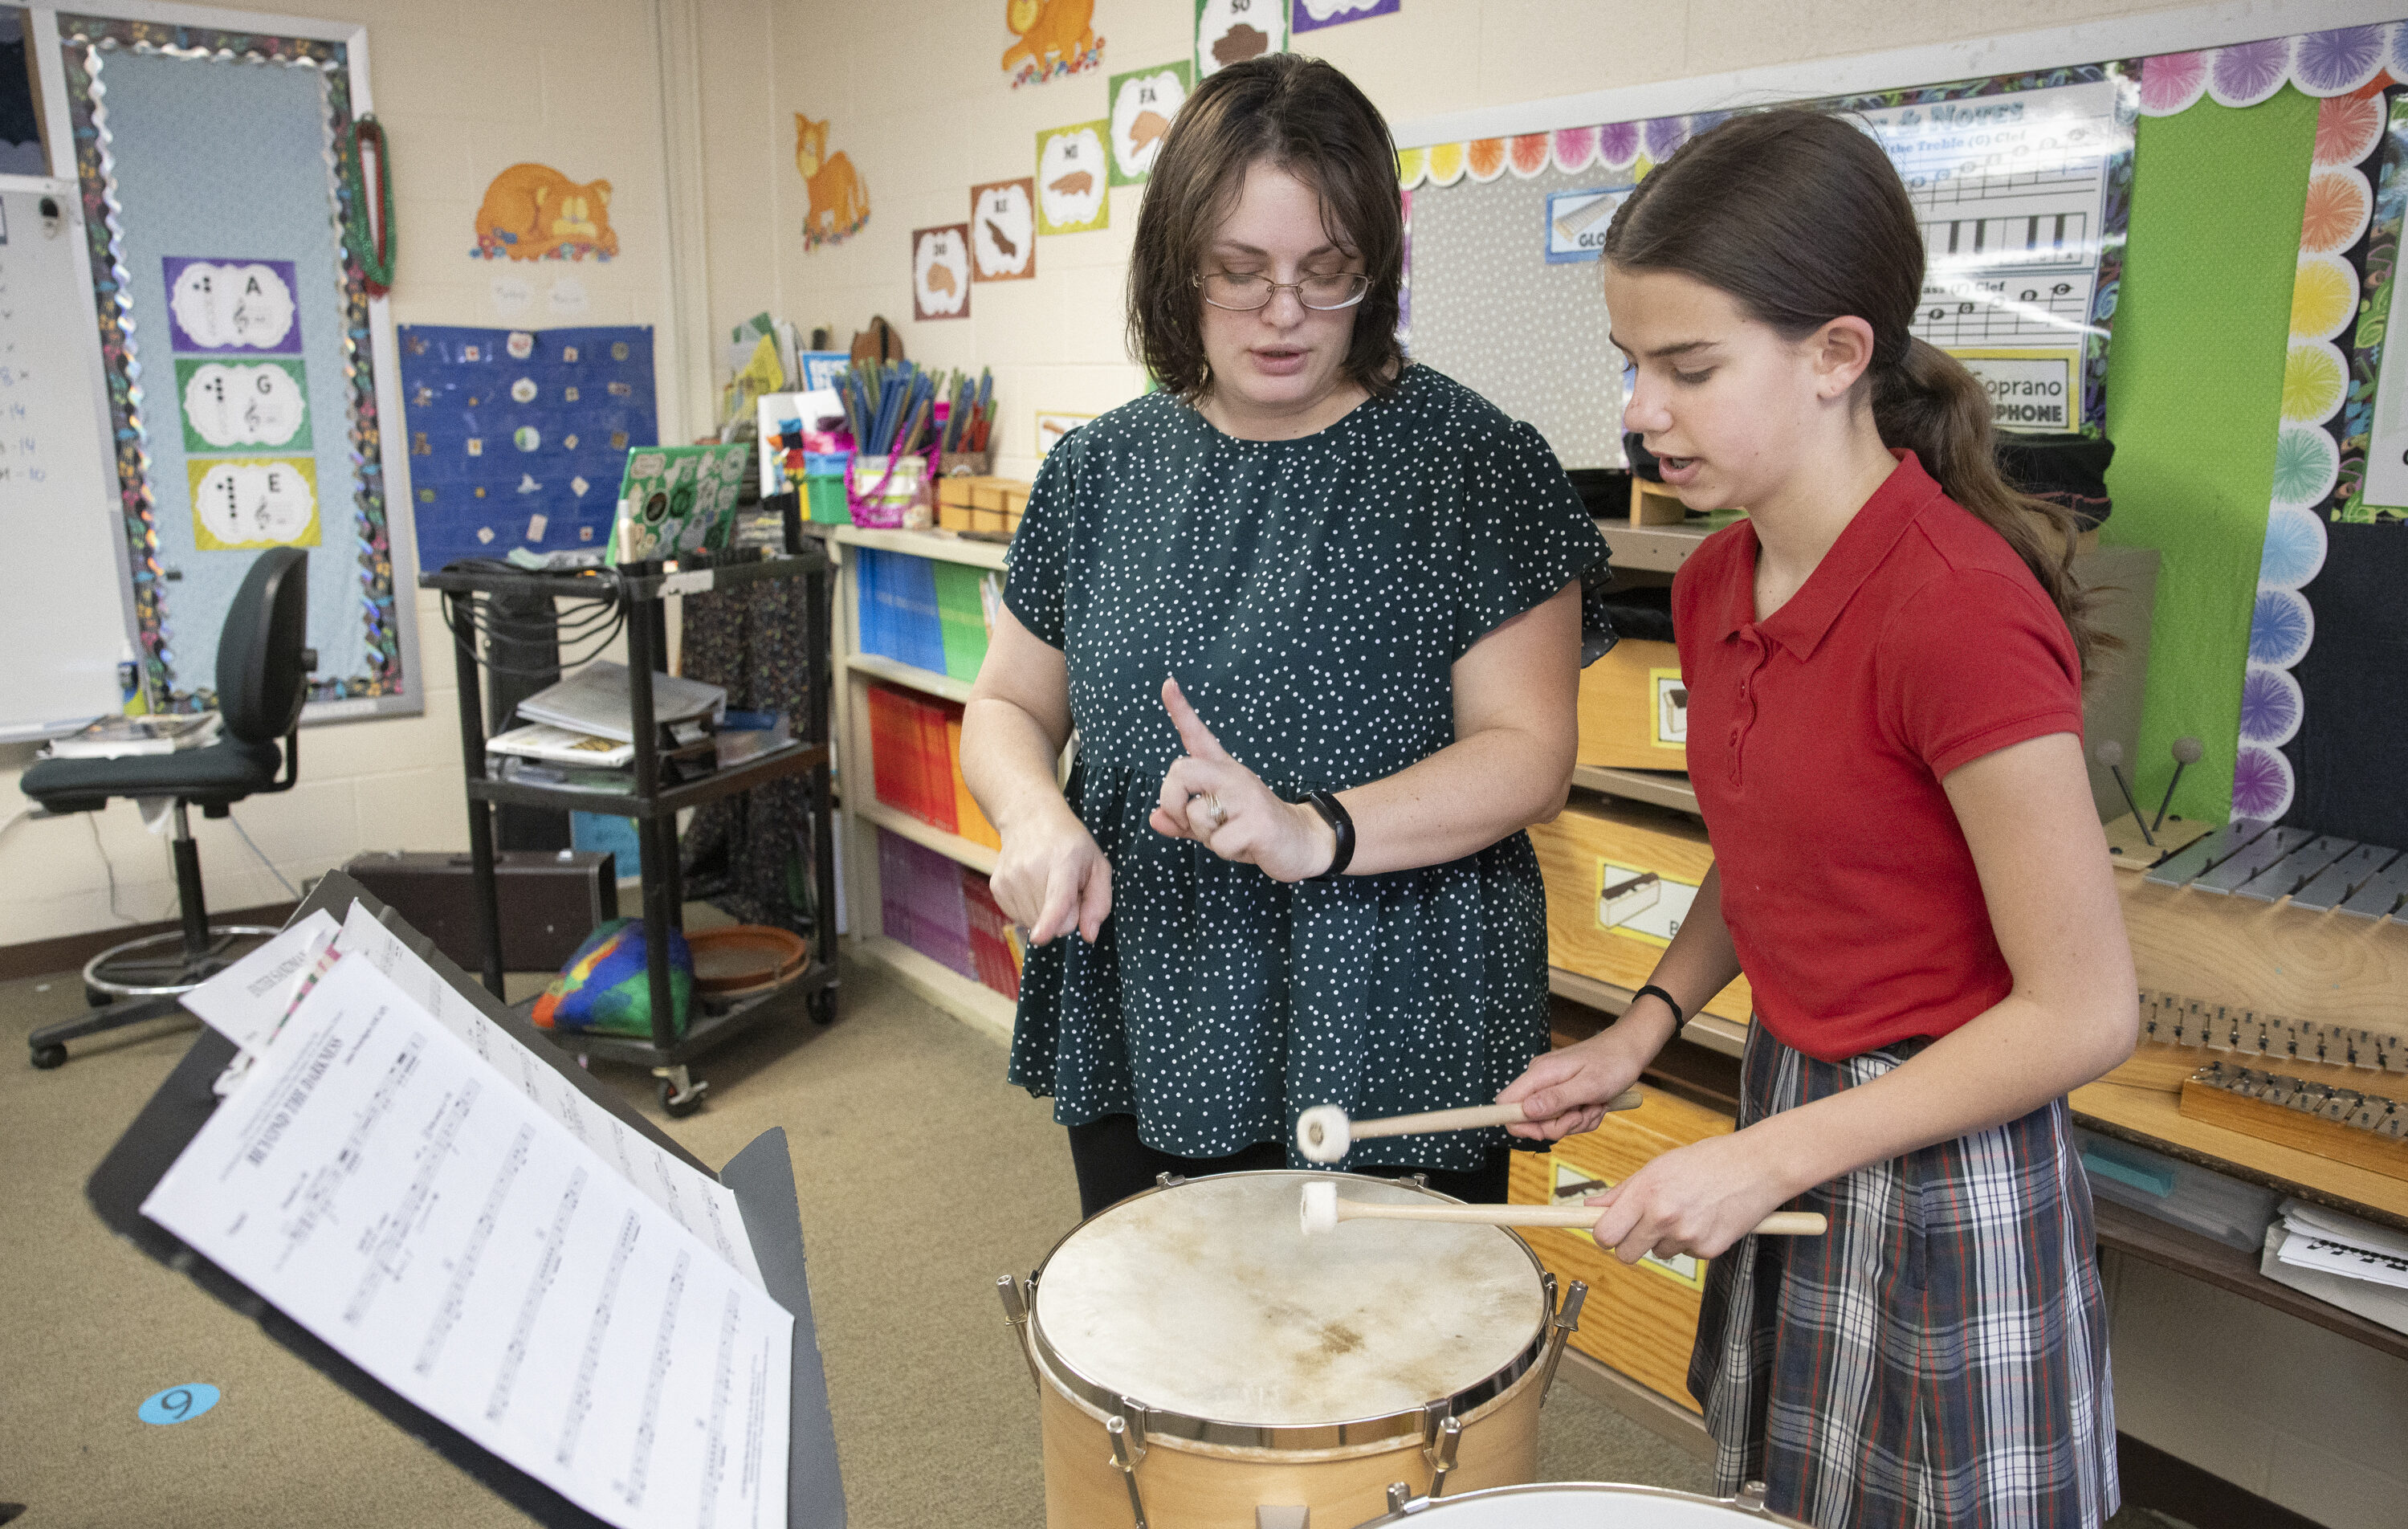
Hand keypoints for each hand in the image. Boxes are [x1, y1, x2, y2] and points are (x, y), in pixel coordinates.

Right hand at [990, 803, 1110, 945]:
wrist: (1029, 818)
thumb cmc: (1070, 845)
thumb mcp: (1098, 866)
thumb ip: (1099, 902)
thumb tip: (1089, 935)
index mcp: (1063, 862)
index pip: (1056, 898)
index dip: (1050, 920)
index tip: (1040, 938)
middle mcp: (1032, 869)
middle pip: (1052, 921)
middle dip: (1065, 914)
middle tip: (1064, 886)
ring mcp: (1010, 878)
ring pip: (1034, 923)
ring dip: (1046, 913)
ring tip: (1047, 883)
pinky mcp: (997, 886)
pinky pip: (1019, 918)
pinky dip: (1030, 909)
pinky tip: (1033, 887)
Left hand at [1148, 677, 1336, 882]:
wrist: (1304, 842)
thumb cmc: (1254, 831)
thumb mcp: (1215, 824)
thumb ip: (1183, 820)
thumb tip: (1154, 819)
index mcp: (1223, 771)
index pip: (1197, 735)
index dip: (1179, 710)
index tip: (1167, 684)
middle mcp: (1234, 776)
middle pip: (1180, 771)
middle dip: (1171, 801)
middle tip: (1185, 820)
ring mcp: (1247, 797)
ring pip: (1196, 814)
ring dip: (1205, 837)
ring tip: (1231, 835)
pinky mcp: (1258, 823)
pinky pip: (1218, 843)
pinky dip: (1227, 853)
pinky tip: (1247, 847)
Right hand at [1496, 1029, 1648, 1140]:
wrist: (1628, 1049)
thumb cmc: (1612, 1063)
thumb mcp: (1588, 1086)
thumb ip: (1556, 1099)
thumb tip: (1525, 1111)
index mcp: (1539, 1075)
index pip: (1506, 1103)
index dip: (1517, 1124)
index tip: (1543, 1132)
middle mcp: (1539, 1080)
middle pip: (1530, 1120)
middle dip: (1559, 1125)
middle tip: (1583, 1114)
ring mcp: (1549, 1086)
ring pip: (1550, 1121)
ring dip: (1575, 1121)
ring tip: (1594, 1106)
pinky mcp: (1561, 1091)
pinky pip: (1564, 1116)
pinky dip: (1581, 1117)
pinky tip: (1595, 1105)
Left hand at [1584, 1130, 1798, 1263]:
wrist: (1758, 1165)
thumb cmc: (1708, 1160)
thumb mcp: (1659, 1166)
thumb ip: (1623, 1191)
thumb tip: (1591, 1207)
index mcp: (1646, 1192)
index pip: (1605, 1233)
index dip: (1603, 1235)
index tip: (1607, 1231)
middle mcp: (1663, 1216)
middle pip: (1625, 1254)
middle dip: (1629, 1245)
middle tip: (1643, 1227)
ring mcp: (1687, 1236)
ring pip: (1658, 1253)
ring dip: (1665, 1239)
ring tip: (1687, 1210)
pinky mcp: (1709, 1249)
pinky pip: (1687, 1253)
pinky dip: (1693, 1241)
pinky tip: (1707, 1217)